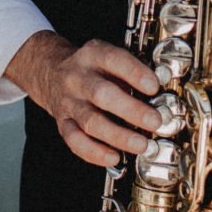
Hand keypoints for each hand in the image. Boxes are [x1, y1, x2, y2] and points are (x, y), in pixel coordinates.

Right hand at [6, 31, 162, 166]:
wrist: (51, 71)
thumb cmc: (91, 68)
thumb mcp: (109, 58)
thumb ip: (131, 73)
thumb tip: (160, 97)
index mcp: (93, 55)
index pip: (113, 59)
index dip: (134, 73)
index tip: (154, 86)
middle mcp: (77, 78)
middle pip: (101, 94)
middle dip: (131, 110)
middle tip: (154, 121)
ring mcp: (68, 101)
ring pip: (90, 121)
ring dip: (118, 136)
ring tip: (141, 145)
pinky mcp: (62, 122)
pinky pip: (75, 140)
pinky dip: (94, 152)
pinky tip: (113, 157)